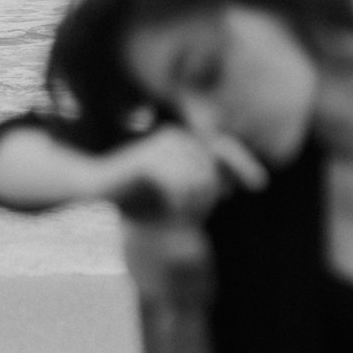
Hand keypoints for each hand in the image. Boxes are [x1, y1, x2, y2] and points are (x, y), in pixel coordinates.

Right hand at [99, 125, 267, 216]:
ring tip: (176, 213)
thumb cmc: (131, 192)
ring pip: (200, 182)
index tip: (259, 184)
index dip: (243, 165)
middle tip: (187, 213)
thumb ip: (196, 187)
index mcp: (180, 139)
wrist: (92, 188)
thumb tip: (228, 188)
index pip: (222, 149)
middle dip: (208, 199)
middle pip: (213, 172)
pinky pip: (179, 190)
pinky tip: (171, 212)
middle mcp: (174, 138)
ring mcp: (160, 148)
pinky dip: (179, 206)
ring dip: (194, 206)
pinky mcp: (148, 163)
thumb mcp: (169, 190)